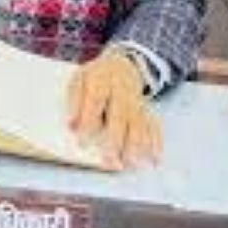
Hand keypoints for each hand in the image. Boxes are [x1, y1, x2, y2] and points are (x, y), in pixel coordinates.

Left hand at [66, 50, 161, 170]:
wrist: (122, 64)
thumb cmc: (96, 77)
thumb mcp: (79, 78)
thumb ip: (74, 100)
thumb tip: (71, 125)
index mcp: (101, 80)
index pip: (95, 102)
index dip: (88, 122)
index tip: (82, 144)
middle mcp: (122, 90)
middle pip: (120, 115)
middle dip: (115, 139)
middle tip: (109, 161)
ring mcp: (137, 100)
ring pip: (139, 123)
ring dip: (136, 145)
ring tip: (129, 164)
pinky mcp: (147, 109)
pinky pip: (154, 125)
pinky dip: (156, 143)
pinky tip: (154, 159)